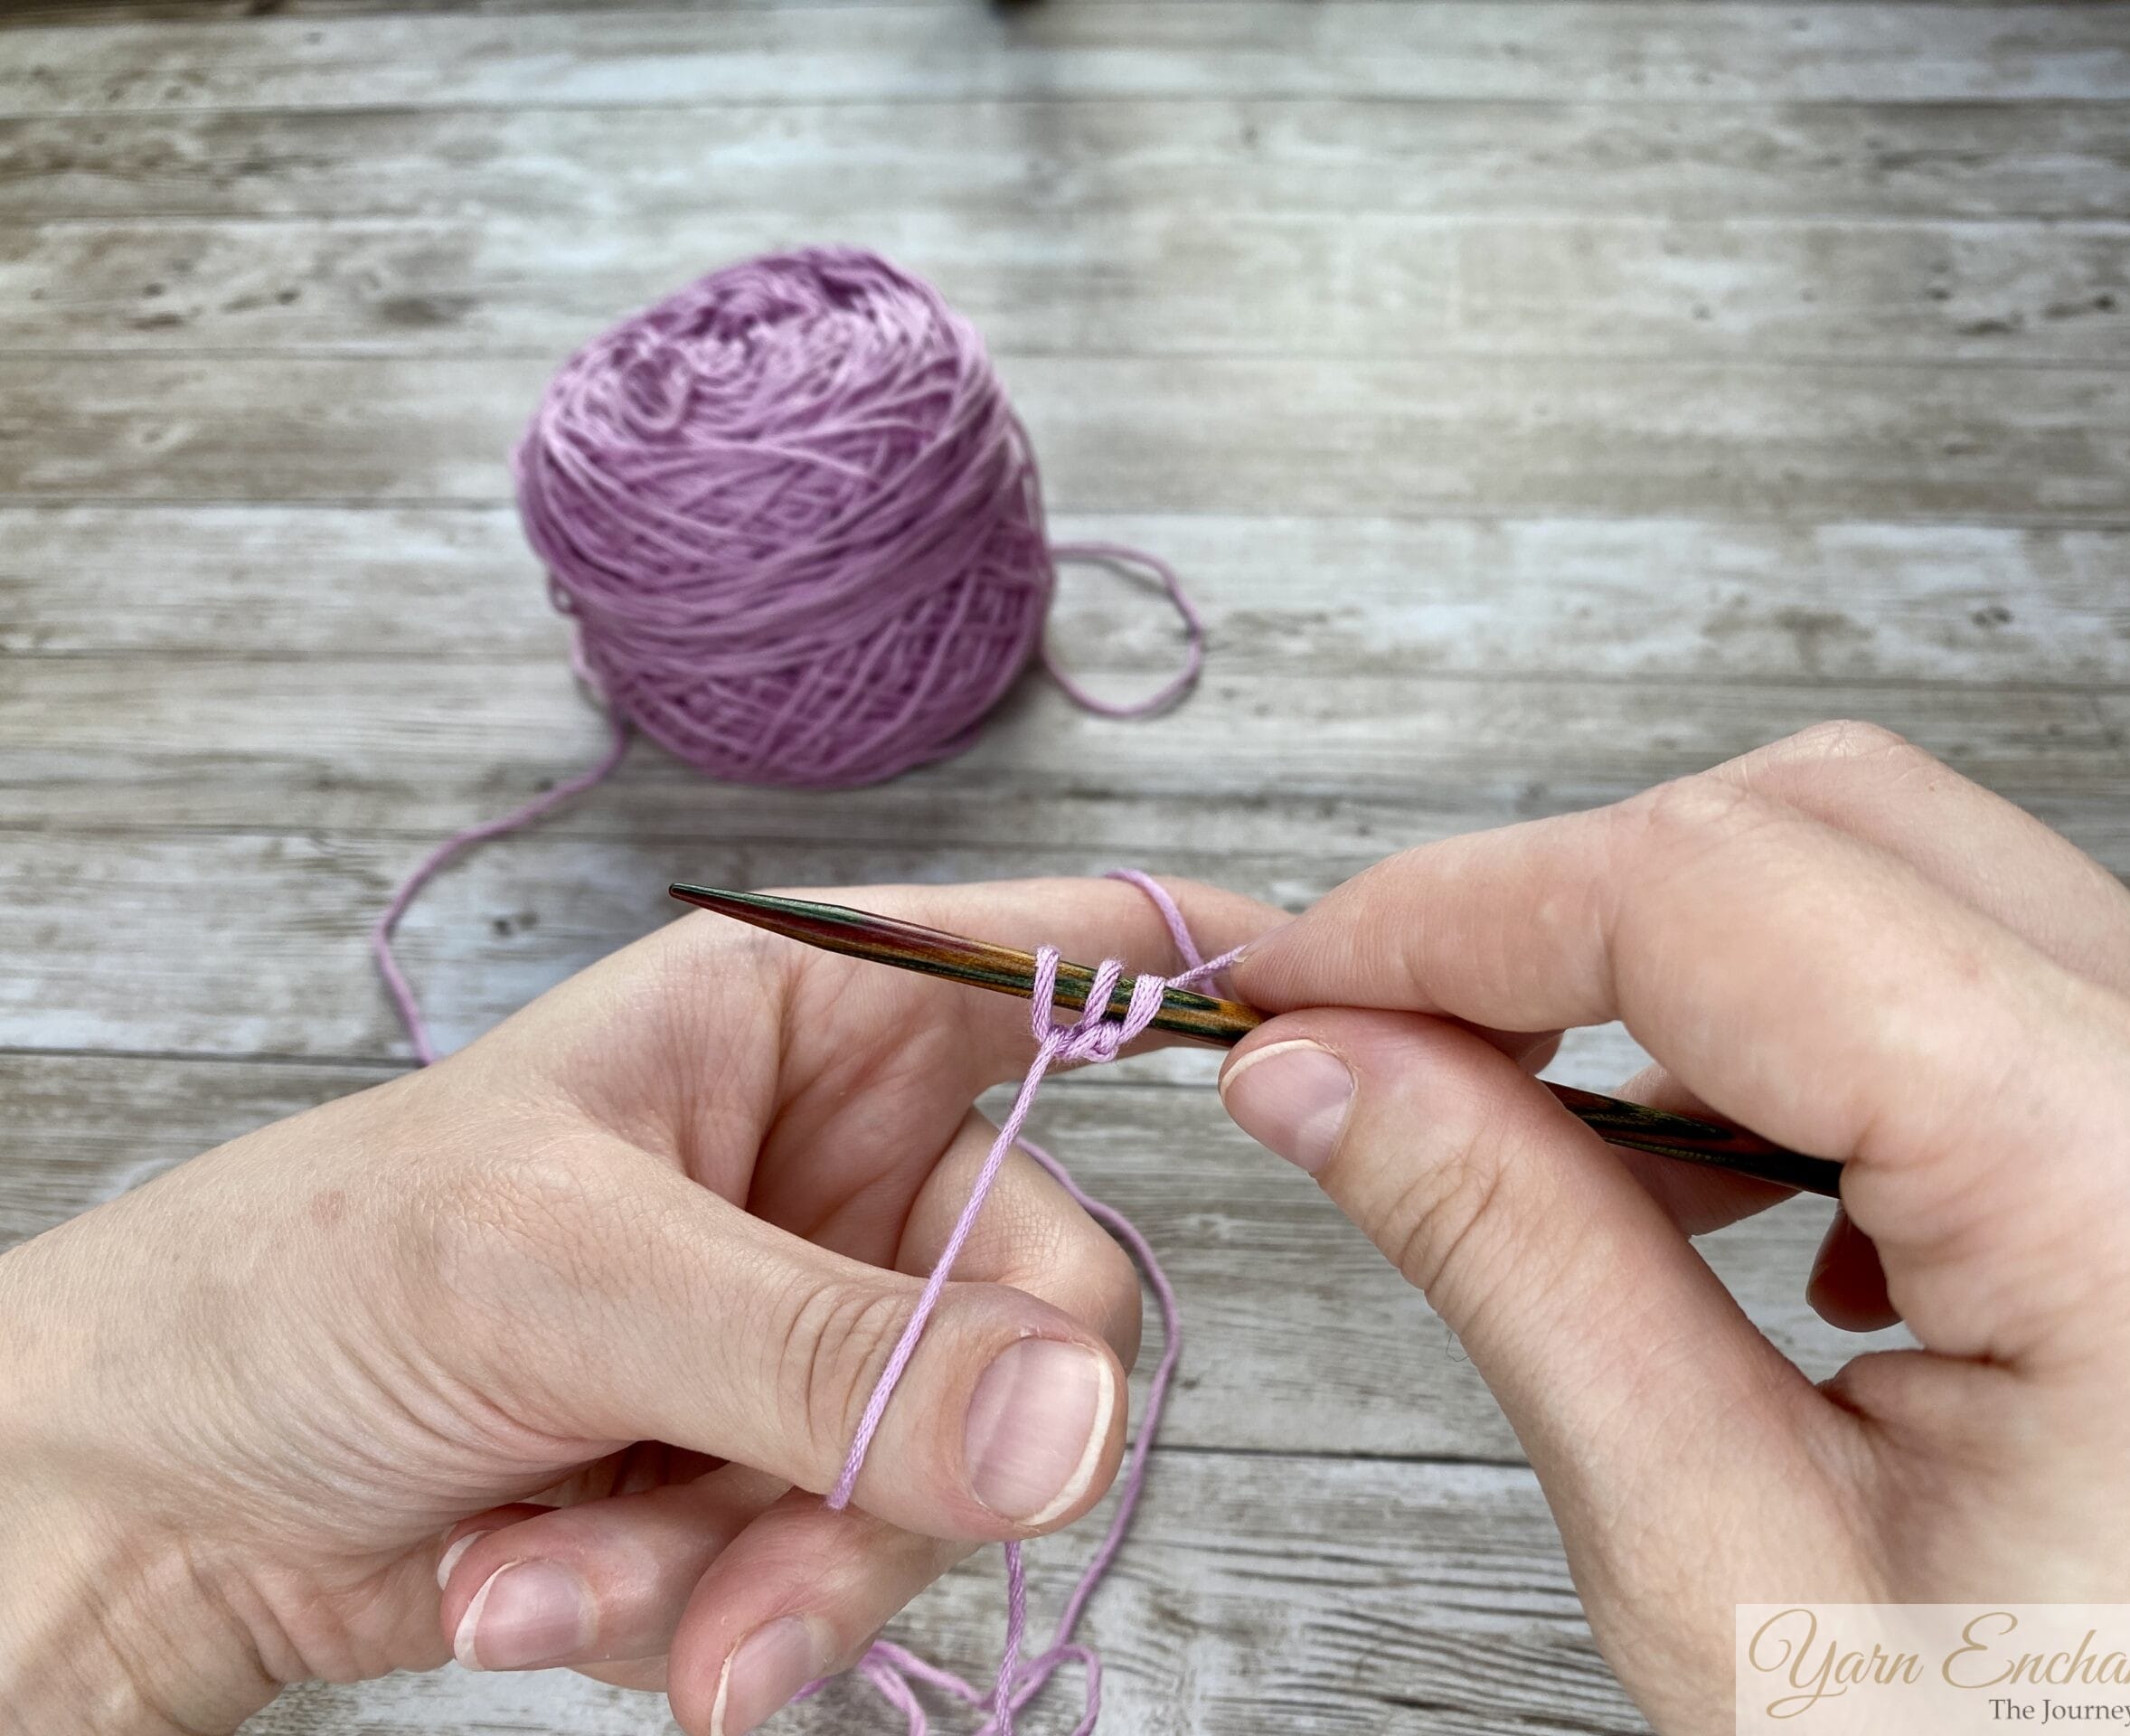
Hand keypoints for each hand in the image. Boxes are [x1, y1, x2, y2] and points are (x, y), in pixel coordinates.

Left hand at [0, 875, 1274, 1735]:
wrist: (147, 1495)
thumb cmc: (313, 1276)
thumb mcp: (566, 1271)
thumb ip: (829, 1351)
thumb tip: (1078, 1429)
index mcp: (811, 1011)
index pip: (1070, 951)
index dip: (1231, 974)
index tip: (1368, 1034)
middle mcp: (846, 1163)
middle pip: (1049, 1295)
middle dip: (920, 1455)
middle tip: (785, 1566)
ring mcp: (822, 1329)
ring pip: (953, 1469)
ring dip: (775, 1569)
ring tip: (581, 1597)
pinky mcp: (772, 1476)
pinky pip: (843, 1566)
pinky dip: (702, 1615)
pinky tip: (533, 1596)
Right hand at [1214, 722, 2129, 1733]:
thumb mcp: (1730, 1569)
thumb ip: (1516, 1265)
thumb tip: (1326, 1070)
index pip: (1726, 902)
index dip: (1459, 912)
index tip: (1295, 979)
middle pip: (1818, 823)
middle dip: (1557, 908)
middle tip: (1381, 1032)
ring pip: (1888, 866)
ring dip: (1664, 962)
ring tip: (1535, 1132)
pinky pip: (1963, 961)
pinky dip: (1781, 1022)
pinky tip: (1718, 1180)